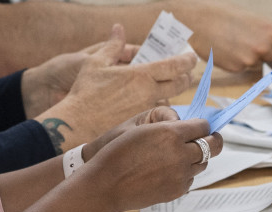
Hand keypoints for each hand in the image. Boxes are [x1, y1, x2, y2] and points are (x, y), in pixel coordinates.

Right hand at [36, 24, 197, 149]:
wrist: (78, 122)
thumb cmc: (85, 91)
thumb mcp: (96, 62)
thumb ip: (112, 46)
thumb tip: (118, 28)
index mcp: (141, 75)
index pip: (174, 66)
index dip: (187, 61)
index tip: (193, 57)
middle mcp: (148, 93)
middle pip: (180, 85)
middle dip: (187, 77)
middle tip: (187, 73)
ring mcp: (147, 110)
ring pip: (171, 100)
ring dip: (174, 94)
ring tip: (172, 89)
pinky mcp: (143, 123)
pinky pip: (158, 114)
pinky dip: (162, 108)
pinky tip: (157, 107)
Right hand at [80, 117, 221, 211]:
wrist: (108, 184)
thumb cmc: (120, 152)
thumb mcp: (144, 129)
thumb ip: (171, 128)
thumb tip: (193, 129)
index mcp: (171, 133)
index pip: (203, 126)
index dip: (204, 125)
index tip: (204, 127)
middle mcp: (181, 154)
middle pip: (213, 146)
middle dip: (214, 140)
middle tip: (213, 138)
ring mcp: (181, 174)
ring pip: (204, 164)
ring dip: (198, 158)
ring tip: (185, 155)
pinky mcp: (178, 189)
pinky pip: (191, 179)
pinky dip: (185, 174)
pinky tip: (170, 171)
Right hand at [183, 0, 271, 70]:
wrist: (198, 21)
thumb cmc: (223, 15)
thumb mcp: (252, 18)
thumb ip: (268, 32)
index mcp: (271, 31)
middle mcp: (263, 47)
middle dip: (265, 53)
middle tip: (248, 42)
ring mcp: (250, 59)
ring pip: (257, 63)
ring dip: (249, 57)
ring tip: (234, 43)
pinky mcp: (237, 68)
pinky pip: (242, 67)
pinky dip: (236, 61)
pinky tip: (226, 49)